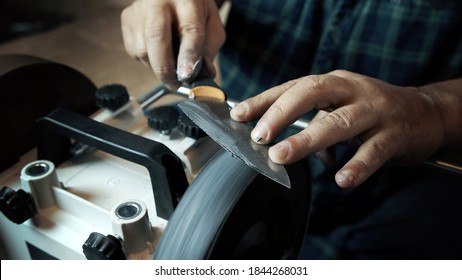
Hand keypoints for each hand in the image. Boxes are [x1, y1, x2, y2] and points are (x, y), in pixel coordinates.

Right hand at [121, 0, 224, 88]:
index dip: (188, 56)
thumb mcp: (211, 22)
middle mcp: (158, 2)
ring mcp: (139, 10)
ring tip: (170, 65)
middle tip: (175, 83)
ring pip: (142, 50)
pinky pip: (134, 51)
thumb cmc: (192, 9)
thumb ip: (210, 47)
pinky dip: (147, 60)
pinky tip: (157, 53)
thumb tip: (205, 73)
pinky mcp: (127, 19)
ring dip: (157, 67)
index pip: (189, 30)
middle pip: (156, 38)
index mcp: (186, 0)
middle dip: (165, 69)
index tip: (187, 75)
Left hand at [230, 70, 446, 187]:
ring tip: (282, 156)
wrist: (424, 113)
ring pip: (339, 122)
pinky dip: (357, 165)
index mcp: (335, 82)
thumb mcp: (340, 108)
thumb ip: (312, 124)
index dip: (265, 99)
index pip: (294, 86)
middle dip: (282, 113)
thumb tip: (281, 148)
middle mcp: (353, 90)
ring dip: (307, 140)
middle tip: (259, 136)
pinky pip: (374, 151)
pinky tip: (341, 179)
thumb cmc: (370, 111)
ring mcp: (375, 110)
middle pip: (314, 93)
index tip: (239, 114)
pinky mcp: (394, 134)